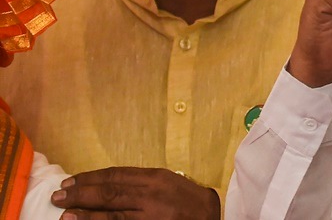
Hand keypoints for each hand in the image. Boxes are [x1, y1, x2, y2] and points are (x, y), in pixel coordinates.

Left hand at [50, 167, 218, 218]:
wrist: (211, 217)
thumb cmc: (187, 199)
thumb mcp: (166, 181)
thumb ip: (139, 181)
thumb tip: (104, 183)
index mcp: (155, 178)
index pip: (116, 176)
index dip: (90, 178)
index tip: (70, 181)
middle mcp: (152, 196)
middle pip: (110, 194)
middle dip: (82, 194)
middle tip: (59, 196)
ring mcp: (151, 217)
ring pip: (112, 216)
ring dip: (86, 215)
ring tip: (65, 215)